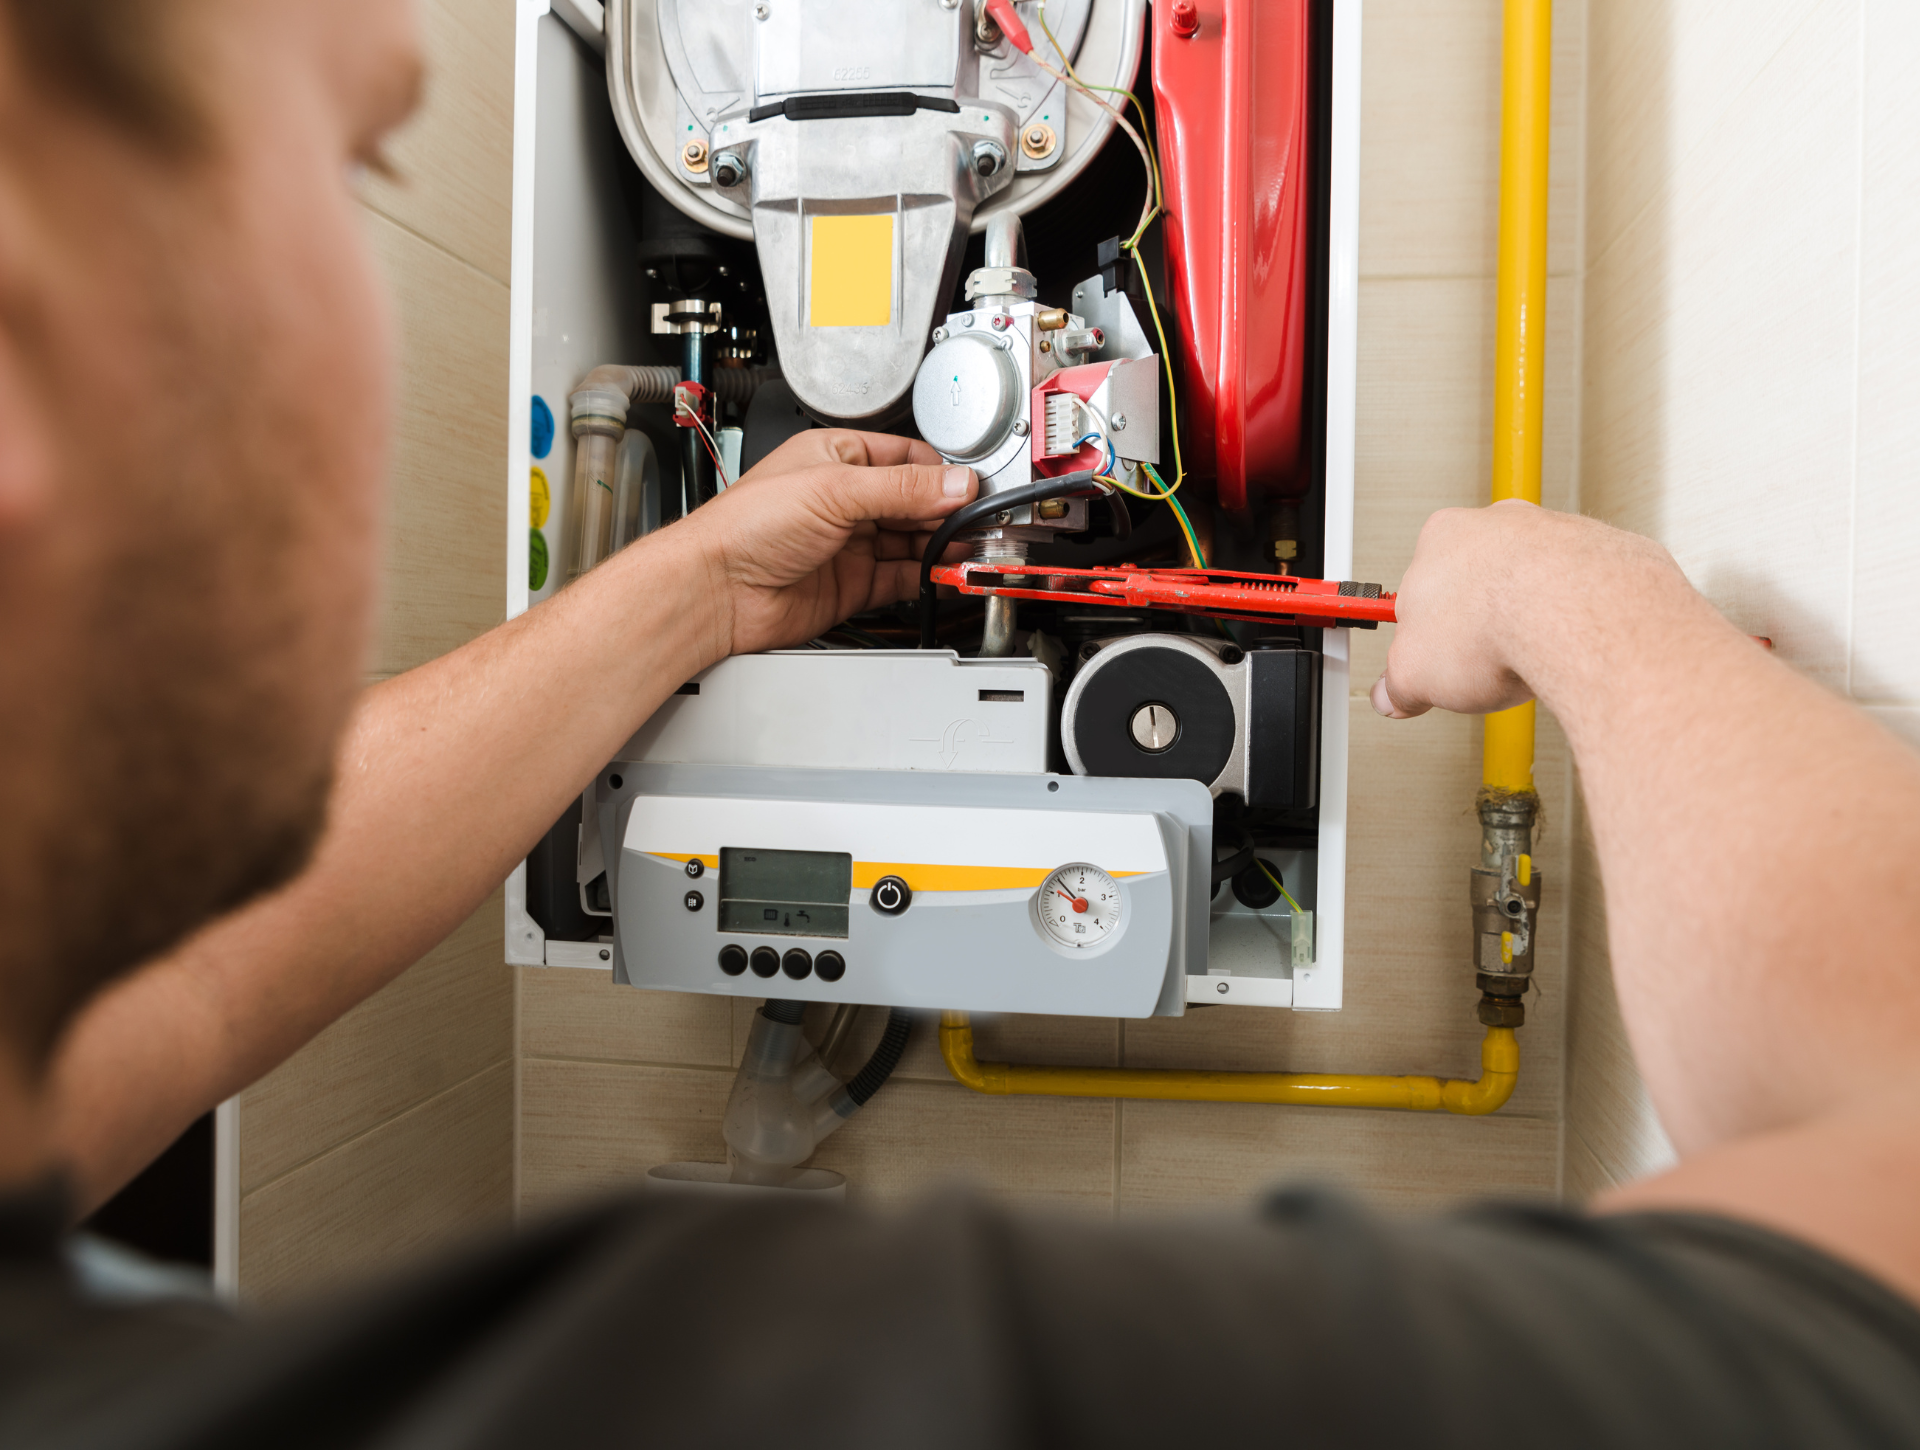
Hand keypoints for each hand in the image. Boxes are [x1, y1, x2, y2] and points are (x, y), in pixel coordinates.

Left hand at [678, 430, 975, 658]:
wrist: (716, 591)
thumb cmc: (746, 527)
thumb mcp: (833, 490)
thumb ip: (900, 488)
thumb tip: (953, 483)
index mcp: (836, 458)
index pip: (906, 458)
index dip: (940, 475)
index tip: (969, 490)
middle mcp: (845, 499)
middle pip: (915, 502)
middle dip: (946, 513)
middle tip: (976, 525)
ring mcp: (850, 543)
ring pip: (912, 541)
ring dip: (941, 547)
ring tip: (967, 550)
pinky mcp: (852, 584)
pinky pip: (901, 577)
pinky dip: (926, 578)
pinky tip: (942, 574)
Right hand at [1370, 501, 1685, 719]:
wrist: (1577, 615)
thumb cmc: (1499, 620)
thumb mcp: (1414, 673)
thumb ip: (1398, 684)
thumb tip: (1395, 695)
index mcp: (1441, 537)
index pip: (1419, 587)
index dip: (1423, 631)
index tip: (1427, 655)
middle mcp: (1498, 524)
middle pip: (1478, 579)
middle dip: (1477, 620)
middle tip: (1478, 662)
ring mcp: (1552, 533)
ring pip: (1533, 580)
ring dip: (1528, 617)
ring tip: (1524, 661)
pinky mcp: (1600, 553)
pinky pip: (1579, 589)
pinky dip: (1572, 618)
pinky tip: (1563, 651)